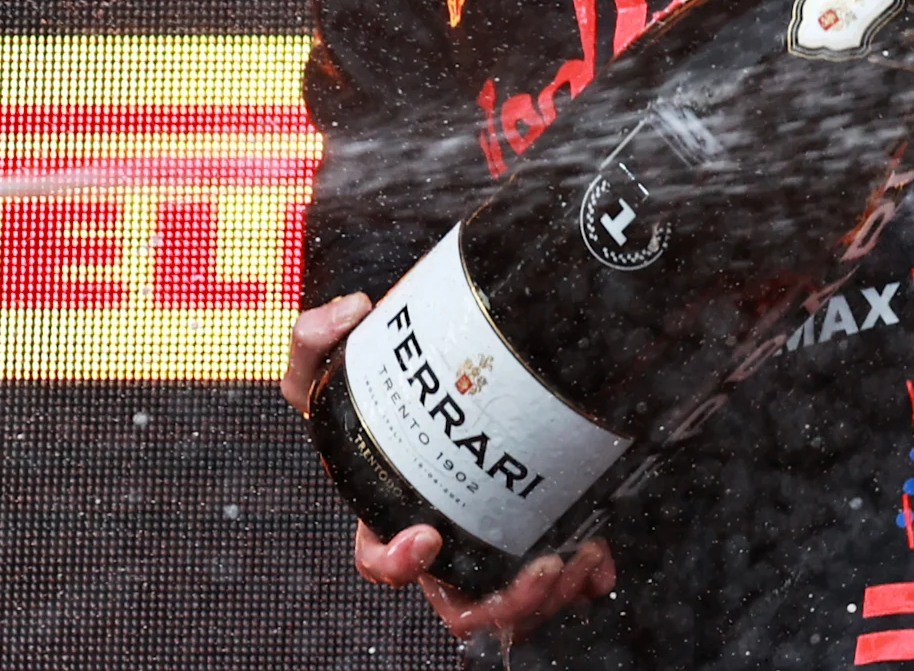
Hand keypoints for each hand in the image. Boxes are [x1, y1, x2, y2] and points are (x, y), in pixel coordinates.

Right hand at [282, 293, 618, 639]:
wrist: (440, 373)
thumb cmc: (381, 390)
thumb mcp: (331, 364)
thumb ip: (315, 335)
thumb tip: (352, 311)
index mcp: (388, 512)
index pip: (380, 561)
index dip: (399, 563)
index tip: (428, 537)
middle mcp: (441, 538)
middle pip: (464, 602)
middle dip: (506, 601)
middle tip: (540, 567)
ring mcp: (487, 539)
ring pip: (515, 597)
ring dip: (552, 592)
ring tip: (580, 555)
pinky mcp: (531, 532)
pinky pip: (559, 576)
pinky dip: (584, 576)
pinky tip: (597, 554)